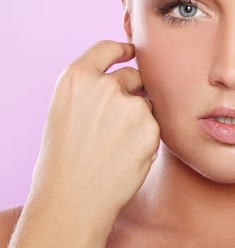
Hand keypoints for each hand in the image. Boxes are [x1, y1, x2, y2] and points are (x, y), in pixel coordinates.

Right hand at [6, 41, 159, 247]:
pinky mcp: (151, 127)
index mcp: (76, 78)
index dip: (122, 49)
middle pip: (134, 76)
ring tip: (115, 146)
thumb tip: (123, 79)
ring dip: (140, 117)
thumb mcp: (66, 110)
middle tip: (114, 124)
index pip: (107, 48)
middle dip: (131, 92)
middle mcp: (104, 85)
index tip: (131, 51)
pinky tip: (127, 155)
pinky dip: (147, 137)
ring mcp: (130, 105)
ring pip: (147, 103)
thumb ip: (92, 89)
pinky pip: (156, 125)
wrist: (73, 198)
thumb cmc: (65, 159)